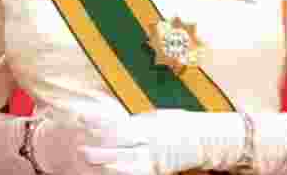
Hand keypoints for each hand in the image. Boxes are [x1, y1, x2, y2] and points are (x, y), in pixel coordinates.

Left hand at [74, 109, 246, 174]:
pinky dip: (125, 173)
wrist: (204, 139)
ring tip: (91, 162)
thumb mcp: (155, 117)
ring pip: (129, 164)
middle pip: (122, 146)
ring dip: (109, 163)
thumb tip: (113, 121)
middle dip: (101, 149)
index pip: (120, 124)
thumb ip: (136, 122)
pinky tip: (112, 172)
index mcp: (149, 125)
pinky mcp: (160, 170)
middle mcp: (151, 142)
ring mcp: (156, 159)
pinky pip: (140, 173)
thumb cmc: (177, 124)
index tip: (83, 120)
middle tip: (81, 150)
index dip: (100, 123)